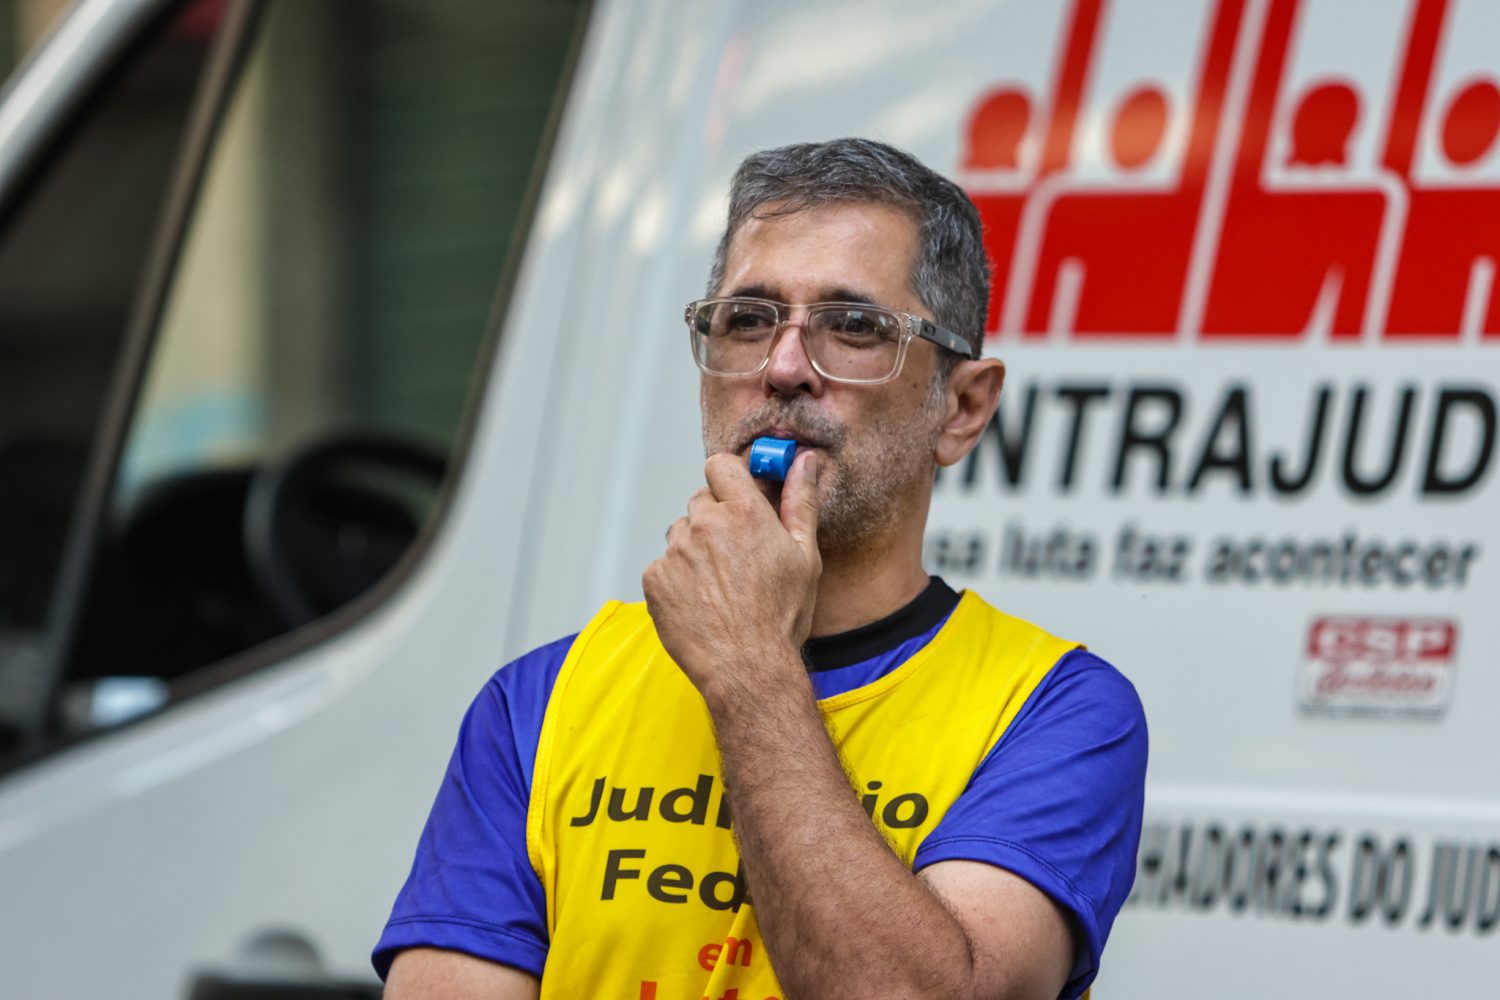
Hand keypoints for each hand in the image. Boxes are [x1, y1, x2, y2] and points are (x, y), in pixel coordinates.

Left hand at [642, 450, 821, 701]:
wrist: (746, 667)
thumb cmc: (780, 616)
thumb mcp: (805, 556)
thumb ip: (801, 501)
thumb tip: (805, 461)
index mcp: (744, 512)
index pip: (721, 466)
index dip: (728, 481)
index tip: (737, 498)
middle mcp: (706, 524)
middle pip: (701, 502)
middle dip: (715, 521)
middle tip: (734, 558)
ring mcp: (676, 551)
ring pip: (681, 534)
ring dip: (694, 550)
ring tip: (717, 587)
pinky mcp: (655, 578)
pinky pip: (663, 566)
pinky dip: (676, 579)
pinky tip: (699, 602)